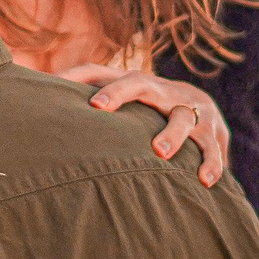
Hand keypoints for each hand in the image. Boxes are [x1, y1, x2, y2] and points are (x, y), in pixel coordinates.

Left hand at [55, 65, 228, 187]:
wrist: (199, 101)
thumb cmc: (146, 99)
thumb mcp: (119, 86)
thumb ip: (86, 82)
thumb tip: (43, 82)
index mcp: (140, 84)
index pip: (115, 78)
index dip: (102, 87)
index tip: (91, 106)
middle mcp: (165, 93)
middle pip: (146, 87)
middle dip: (124, 95)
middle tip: (103, 111)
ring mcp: (192, 111)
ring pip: (186, 120)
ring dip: (174, 136)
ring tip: (161, 154)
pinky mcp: (214, 133)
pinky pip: (215, 148)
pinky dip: (213, 163)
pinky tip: (208, 181)